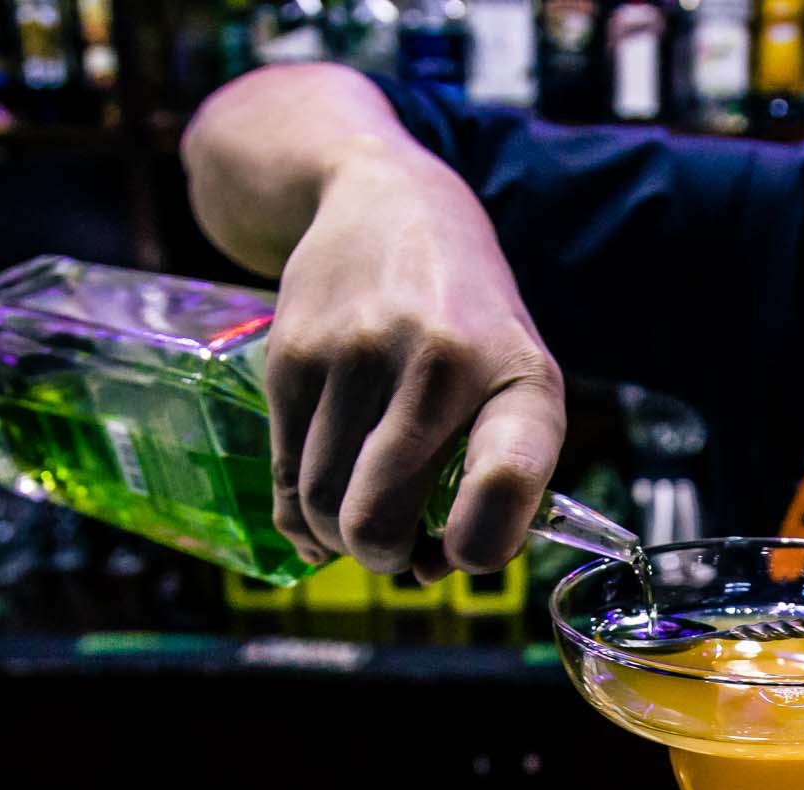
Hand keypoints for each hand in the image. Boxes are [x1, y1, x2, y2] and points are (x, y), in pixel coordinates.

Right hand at [267, 149, 564, 581]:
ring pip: (321, 506)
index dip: (482, 543)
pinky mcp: (291, 355)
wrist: (386, 203)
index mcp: (519, 379)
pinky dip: (302, 511)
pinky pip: (284, 478)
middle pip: (378, 519)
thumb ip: (496, 483)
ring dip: (339, 536)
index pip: (508, 476)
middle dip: (384, 557)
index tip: (457, 554)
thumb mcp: (519, 381)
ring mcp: (357, 355)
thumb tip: (423, 572)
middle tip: (398, 549)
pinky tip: (326, 495)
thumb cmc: (469, 322)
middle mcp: (440, 363)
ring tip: (363, 514)